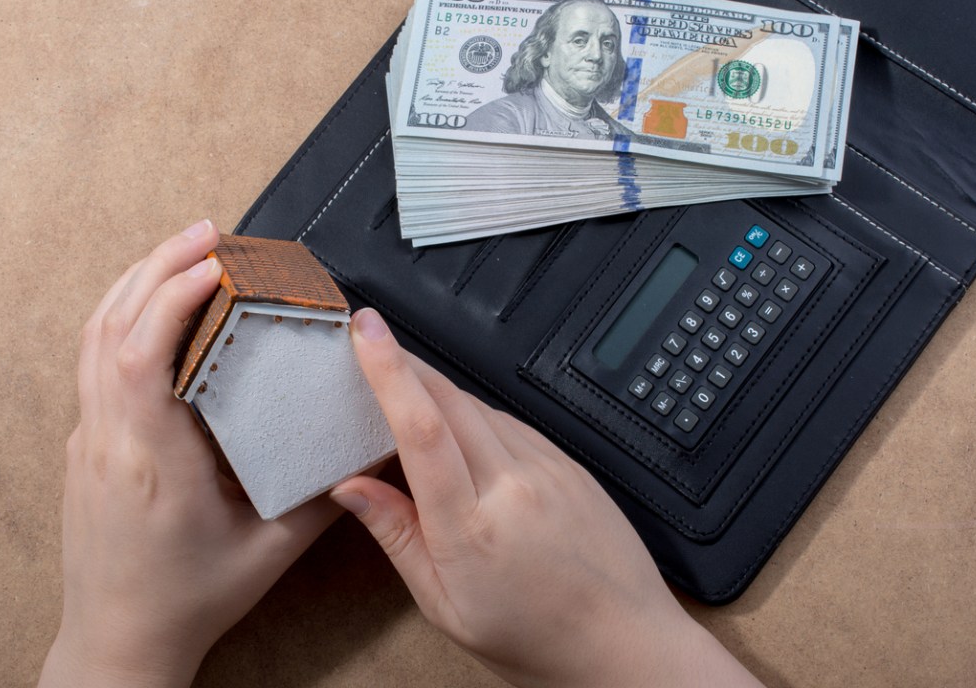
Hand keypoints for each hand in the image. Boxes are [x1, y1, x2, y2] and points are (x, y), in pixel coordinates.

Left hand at [40, 221, 341, 687]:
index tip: (214, 262)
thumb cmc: (187, 600)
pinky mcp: (89, 443)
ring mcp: (90, 440)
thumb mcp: (272, 550)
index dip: (172, 297)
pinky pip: (95, 358)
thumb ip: (328, 494)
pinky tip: (156, 301)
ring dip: (137, 283)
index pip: (140, 357)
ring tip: (186, 250)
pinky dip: (125, 314)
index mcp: (152, 464)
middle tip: (209, 233)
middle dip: (157, 266)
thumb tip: (372, 445)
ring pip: (93, 336)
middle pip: (110, 327)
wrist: (119, 640)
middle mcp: (109, 442)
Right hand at [332, 309, 762, 687]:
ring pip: (481, 407)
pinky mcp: (571, 464)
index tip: (367, 332)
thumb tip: (351, 488)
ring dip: (440, 390)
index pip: (422, 428)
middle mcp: (514, 485)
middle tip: (371, 343)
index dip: (389, 371)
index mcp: (472, 526)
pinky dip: (479, 416)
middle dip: (405, 363)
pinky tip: (464, 433)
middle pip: (449, 400)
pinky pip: (514, 423)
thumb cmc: (536, 639)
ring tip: (408, 392)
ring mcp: (549, 469)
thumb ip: (398, 536)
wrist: (624, 643)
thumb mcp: (446, 604)